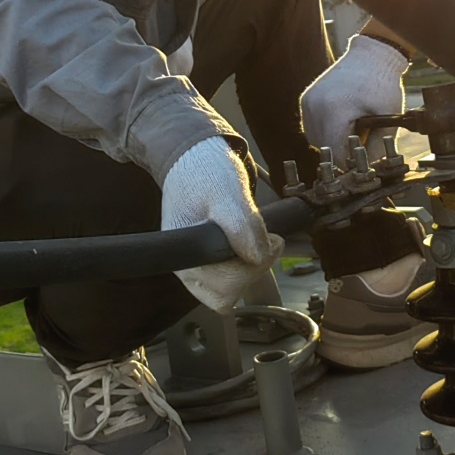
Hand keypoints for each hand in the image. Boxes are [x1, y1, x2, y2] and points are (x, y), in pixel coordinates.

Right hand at [159, 138, 280, 309]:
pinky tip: (249, 240)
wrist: (195, 159)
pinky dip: (247, 263)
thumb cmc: (204, 172)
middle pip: (227, 294)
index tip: (269, 239)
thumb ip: (240, 224)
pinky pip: (232, 278)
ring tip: (257, 234)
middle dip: (253, 268)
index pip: (223, 288)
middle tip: (268, 238)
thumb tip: (257, 258)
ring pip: (231, 289)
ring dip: (252, 265)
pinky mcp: (209, 263)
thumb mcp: (226, 192)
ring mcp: (197, 268)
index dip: (251, 268)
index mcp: (185, 256)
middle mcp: (187, 269)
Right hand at [299, 34, 409, 160]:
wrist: (372, 54)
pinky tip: (341, 126)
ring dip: (331, 143)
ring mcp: (308, 101)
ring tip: (351, 137)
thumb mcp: (387, 118)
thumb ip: (378, 147)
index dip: (349, 164)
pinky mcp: (306, 98)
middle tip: (360, 151)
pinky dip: (324, 131)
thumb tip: (371, 169)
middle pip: (323, 147)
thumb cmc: (382, 83)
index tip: (361, 166)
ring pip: (314, 138)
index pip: (335, 152)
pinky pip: (311, 126)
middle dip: (341, 153)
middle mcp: (315, 105)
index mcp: (334, 110)